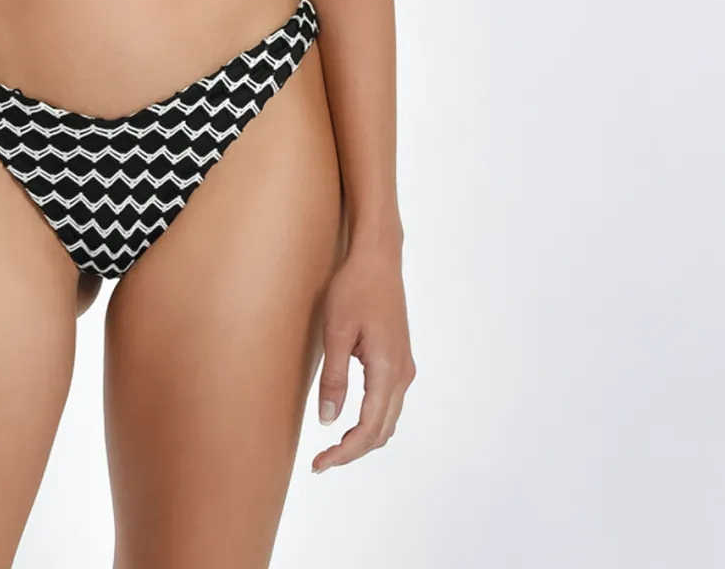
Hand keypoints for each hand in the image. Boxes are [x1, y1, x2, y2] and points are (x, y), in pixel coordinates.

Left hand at [310, 238, 413, 472]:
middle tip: (321, 462)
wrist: (378, 259)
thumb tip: (329, 421)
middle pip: (382, 431)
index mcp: (387, 369)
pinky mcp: (399, 360)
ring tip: (332, 447)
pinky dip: (372, 421)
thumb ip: (334, 377)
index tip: (320, 465)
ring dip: (363, 438)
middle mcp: (402, 374)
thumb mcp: (336, 331)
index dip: (344, 452)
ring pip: (387, 420)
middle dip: (352, 451)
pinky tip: (350, 420)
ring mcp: (404, 367)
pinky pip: (389, 403)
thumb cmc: (353, 288)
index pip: (369, 429)